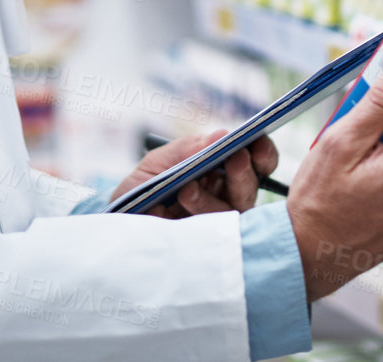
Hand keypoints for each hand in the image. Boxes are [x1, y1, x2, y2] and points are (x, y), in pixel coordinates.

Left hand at [109, 130, 278, 218]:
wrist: (119, 231)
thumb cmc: (140, 193)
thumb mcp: (155, 166)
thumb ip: (184, 150)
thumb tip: (220, 134)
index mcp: (219, 172)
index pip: (255, 160)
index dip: (263, 152)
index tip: (258, 143)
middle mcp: (227, 197)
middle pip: (250, 186)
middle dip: (243, 173)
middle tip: (235, 159)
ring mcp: (221, 224)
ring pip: (233, 213)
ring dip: (212, 199)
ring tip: (186, 189)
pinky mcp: (209, 247)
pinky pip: (215, 235)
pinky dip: (198, 220)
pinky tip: (181, 212)